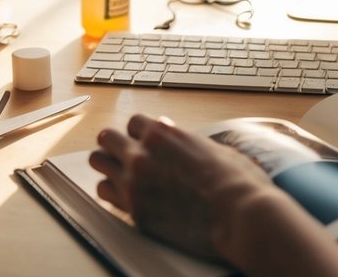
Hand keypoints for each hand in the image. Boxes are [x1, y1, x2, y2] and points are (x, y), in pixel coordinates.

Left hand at [89, 114, 278, 262]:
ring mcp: (134, 186)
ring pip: (99, 165)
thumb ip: (182, 138)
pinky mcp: (135, 213)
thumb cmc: (234, 179)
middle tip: (123, 151)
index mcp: (161, 135)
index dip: (142, 131)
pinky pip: (108, 196)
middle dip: (114, 143)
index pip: (133, 122)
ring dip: (109, 166)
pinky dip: (114, 193)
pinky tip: (126, 195)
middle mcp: (141, 157)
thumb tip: (170, 132)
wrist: (238, 215)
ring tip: (119, 172)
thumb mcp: (210, 146)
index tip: (147, 139)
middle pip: (107, 139)